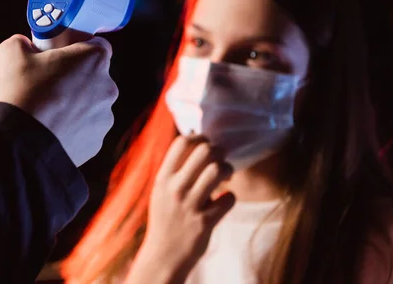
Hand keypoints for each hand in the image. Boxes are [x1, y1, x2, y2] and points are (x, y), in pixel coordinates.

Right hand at [0, 34, 117, 166]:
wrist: (20, 145)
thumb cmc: (20, 93)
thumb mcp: (11, 52)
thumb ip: (24, 42)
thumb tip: (26, 47)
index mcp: (94, 60)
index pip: (96, 44)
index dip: (76, 46)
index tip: (58, 53)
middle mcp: (107, 87)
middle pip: (93, 76)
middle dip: (74, 76)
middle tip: (47, 82)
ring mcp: (104, 117)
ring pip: (90, 104)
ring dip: (73, 104)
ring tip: (46, 110)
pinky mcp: (96, 142)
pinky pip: (85, 128)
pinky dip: (71, 127)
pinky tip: (50, 129)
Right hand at [126, 136, 234, 282]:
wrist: (163, 255)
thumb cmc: (165, 218)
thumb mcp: (161, 190)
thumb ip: (174, 168)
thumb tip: (193, 136)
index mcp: (163, 178)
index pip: (181, 142)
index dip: (199, 137)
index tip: (205, 144)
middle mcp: (175, 189)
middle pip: (204, 151)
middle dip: (218, 151)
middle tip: (219, 160)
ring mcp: (190, 205)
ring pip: (217, 170)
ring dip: (227, 169)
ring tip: (225, 177)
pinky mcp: (205, 222)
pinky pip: (229, 198)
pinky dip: (230, 197)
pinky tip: (224, 200)